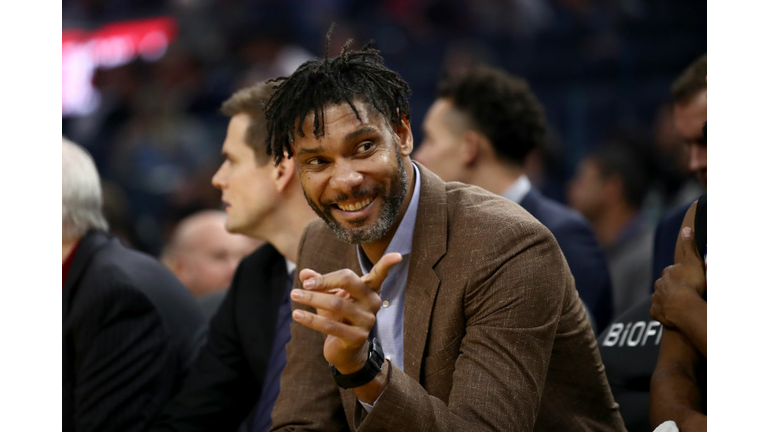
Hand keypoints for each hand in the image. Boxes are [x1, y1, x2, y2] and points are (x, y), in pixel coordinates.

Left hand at [290, 253, 401, 373]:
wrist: (345, 352)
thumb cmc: (339, 318)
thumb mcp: (330, 297)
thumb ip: (319, 283)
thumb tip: (304, 273)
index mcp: (369, 290)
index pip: (379, 274)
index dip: (388, 264)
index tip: (398, 255)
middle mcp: (372, 303)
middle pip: (349, 281)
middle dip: (324, 280)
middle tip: (304, 284)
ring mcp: (367, 321)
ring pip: (336, 303)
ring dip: (311, 298)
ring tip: (294, 295)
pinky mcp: (357, 337)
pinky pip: (330, 325)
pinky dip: (311, 319)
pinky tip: (297, 315)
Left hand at [651, 227, 705, 326]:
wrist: (683, 306)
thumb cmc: (691, 283)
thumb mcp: (693, 261)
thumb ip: (689, 245)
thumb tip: (686, 228)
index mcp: (667, 273)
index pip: (672, 272)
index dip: (680, 276)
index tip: (688, 280)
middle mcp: (658, 285)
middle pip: (665, 285)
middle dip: (672, 288)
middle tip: (685, 294)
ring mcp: (656, 299)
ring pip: (661, 298)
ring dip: (668, 300)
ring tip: (680, 306)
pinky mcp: (655, 312)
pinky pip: (659, 312)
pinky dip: (664, 313)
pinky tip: (673, 316)